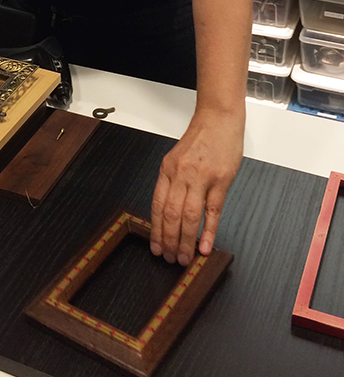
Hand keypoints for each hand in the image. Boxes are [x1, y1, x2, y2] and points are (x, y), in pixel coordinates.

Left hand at [149, 108, 243, 265]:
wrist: (218, 119)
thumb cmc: (201, 139)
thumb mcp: (178, 158)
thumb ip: (173, 183)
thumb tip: (169, 213)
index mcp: (167, 169)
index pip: (157, 205)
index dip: (156, 229)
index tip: (156, 246)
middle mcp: (181, 174)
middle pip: (171, 213)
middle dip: (169, 240)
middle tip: (170, 258)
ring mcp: (201, 177)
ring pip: (189, 215)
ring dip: (186, 240)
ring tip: (185, 257)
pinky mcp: (220, 180)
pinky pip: (212, 210)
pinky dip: (208, 231)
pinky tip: (205, 245)